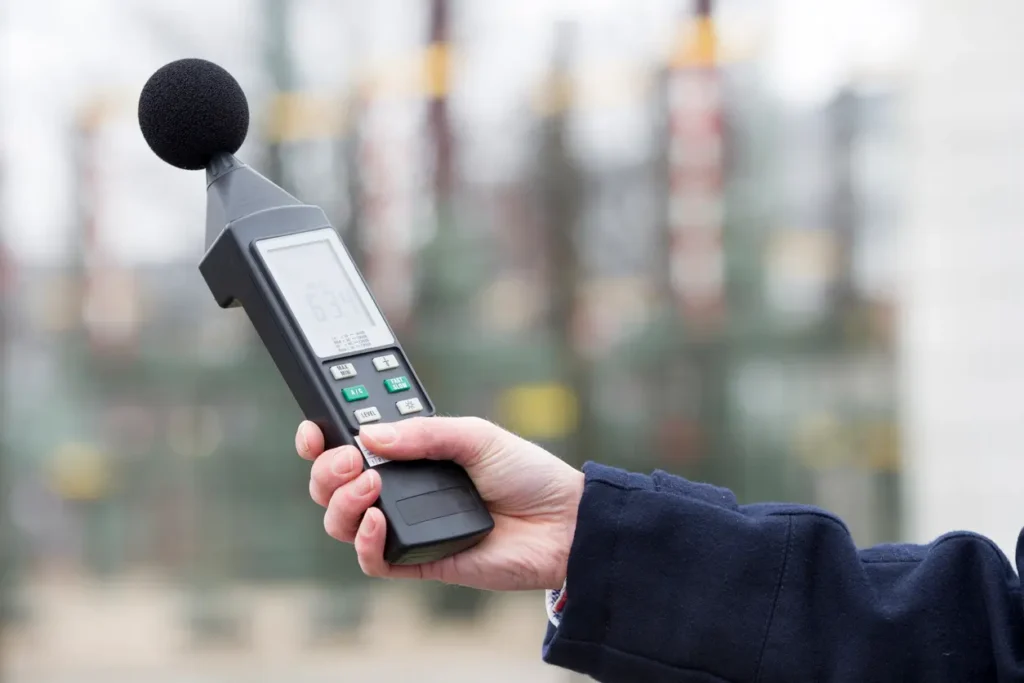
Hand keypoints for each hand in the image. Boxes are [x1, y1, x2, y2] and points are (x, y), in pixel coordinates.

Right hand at [296, 416, 583, 591]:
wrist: (563, 522)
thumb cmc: (525, 473)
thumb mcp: (475, 435)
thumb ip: (423, 433)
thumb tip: (369, 432)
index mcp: (409, 453)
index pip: (350, 446)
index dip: (322, 439)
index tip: (315, 428)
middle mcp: (399, 489)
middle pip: (332, 485)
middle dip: (326, 469)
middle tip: (349, 458)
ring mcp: (406, 526)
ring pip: (341, 522)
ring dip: (341, 502)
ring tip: (370, 484)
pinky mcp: (418, 561)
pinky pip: (373, 560)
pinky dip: (365, 541)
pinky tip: (380, 521)